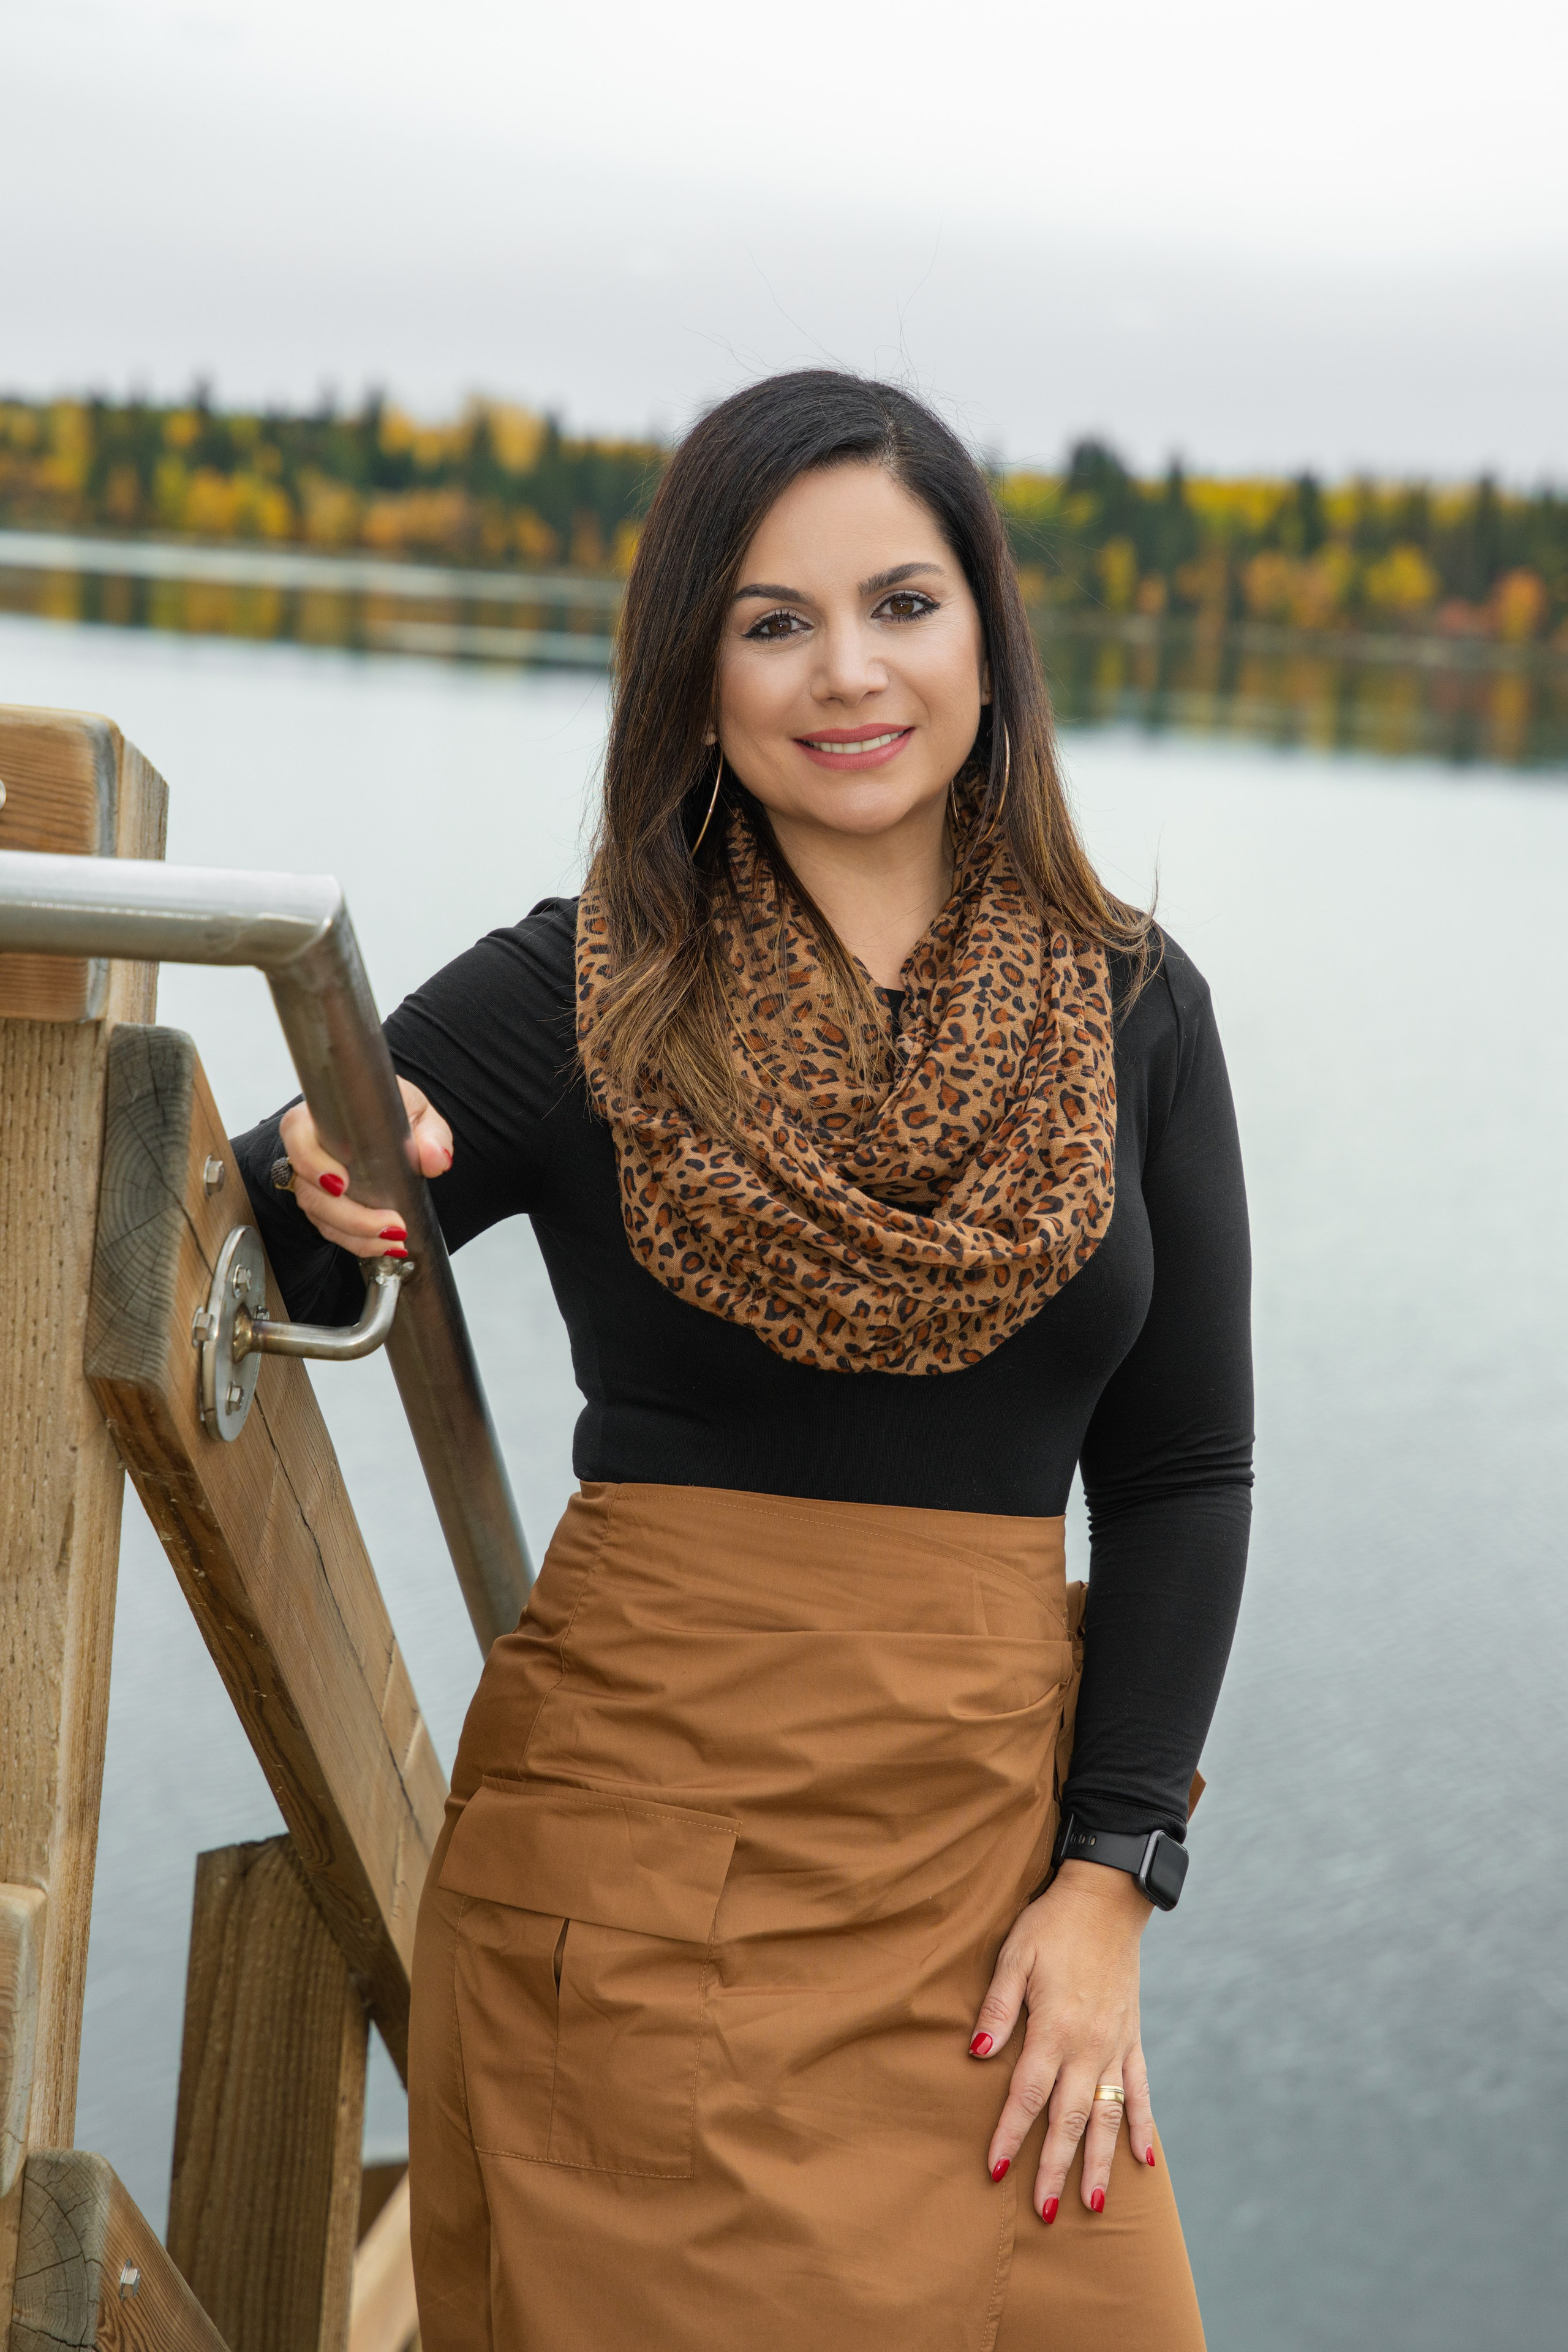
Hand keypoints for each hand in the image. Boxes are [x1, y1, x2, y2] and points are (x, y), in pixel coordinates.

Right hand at [278, 1078, 452, 1259]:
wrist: (385, 1124)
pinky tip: (388, 1246)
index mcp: (319, 1117)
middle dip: (350, 1216)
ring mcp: (312, 1182)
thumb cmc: (391, 1112)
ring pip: (321, 1216)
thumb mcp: (417, 1112)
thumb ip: (430, 1133)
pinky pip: (333, 1230)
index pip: (298, 1137)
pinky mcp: (323, 1205)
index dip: (312, 1164)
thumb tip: (436, 1158)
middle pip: (310, 1191)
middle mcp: (308, 1151)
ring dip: (358, 1236)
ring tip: (395, 1240)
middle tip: (389, 1224)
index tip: (340, 1184)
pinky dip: (360, 1242)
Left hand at [968, 1860, 1155, 2221]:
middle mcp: (1089, 2046)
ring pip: (1108, 2118)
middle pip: (1069, 2120)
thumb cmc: (1052, 1924)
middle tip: (1042, 2214)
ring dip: (1099, 2163)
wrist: (1107, 1897)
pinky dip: (1142, 2127)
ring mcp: (1115, 2046)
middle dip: (1054, 2168)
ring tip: (1091, 2206)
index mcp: (1055, 2028)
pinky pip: (1141, 2092)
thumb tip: (977, 2052)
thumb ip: (998, 2006)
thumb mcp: (1015, 1954)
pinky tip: (1144, 2161)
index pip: (1027, 2095)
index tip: (997, 2171)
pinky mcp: (1132, 2038)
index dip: (1010, 2135)